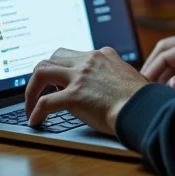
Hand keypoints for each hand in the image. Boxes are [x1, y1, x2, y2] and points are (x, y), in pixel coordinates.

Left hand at [23, 47, 148, 135]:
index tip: (56, 81)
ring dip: (31, 89)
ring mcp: (80, 76)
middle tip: (38, 91)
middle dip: (42, 74)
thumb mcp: (128, 76)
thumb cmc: (142, 99)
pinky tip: (35, 121)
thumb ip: (114, 75)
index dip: (61, 69)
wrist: (144, 109)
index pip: (73, 55)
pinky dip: (36, 111)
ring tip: (30, 105)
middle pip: (53, 57)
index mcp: (102, 55)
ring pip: (41, 72)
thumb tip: (110, 86)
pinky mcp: (75, 95)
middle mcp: (89, 60)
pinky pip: (45, 102)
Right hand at [141, 28, 174, 93]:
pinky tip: (171, 87)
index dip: (152, 71)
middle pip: (166, 49)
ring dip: (163, 70)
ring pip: (174, 54)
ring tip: (153, 90)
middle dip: (152, 67)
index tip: (140, 87)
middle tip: (141, 87)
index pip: (167, 54)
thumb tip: (172, 84)